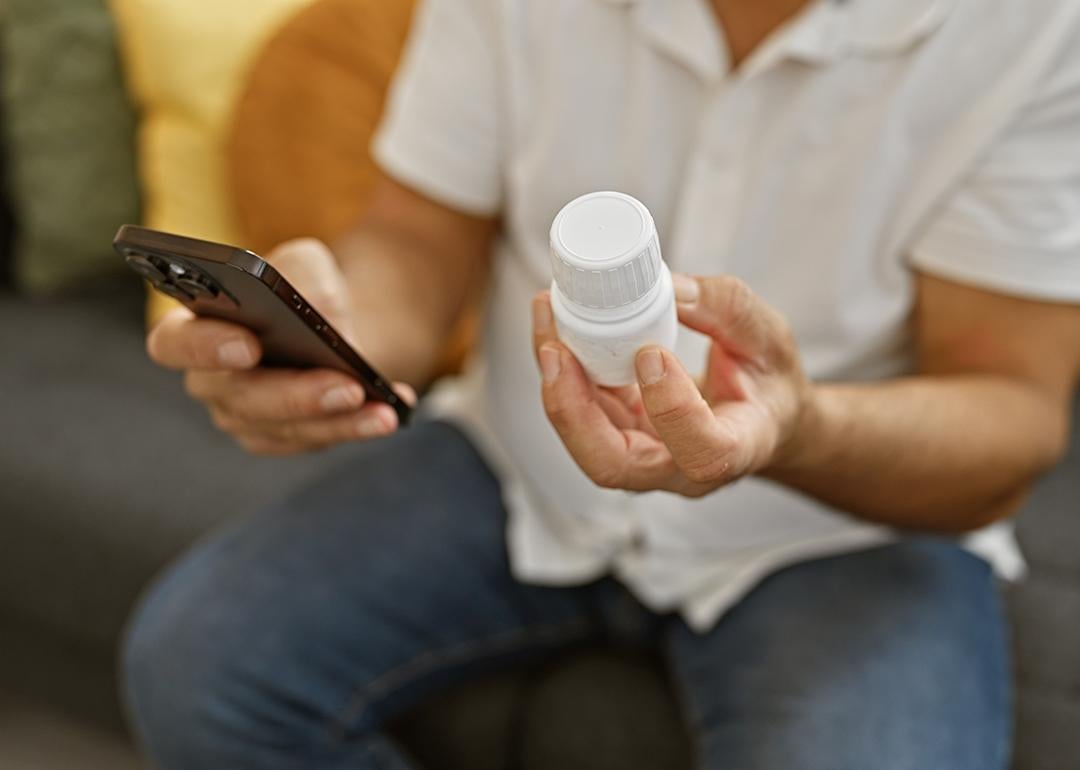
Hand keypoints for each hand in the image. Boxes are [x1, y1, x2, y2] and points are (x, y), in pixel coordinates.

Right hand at [147, 238, 415, 455]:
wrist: (332, 323)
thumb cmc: (302, 287)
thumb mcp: (304, 263)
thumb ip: (302, 275)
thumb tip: (318, 312)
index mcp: (192, 328)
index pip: (174, 345)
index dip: (204, 348)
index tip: (248, 345)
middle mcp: (210, 381)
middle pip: (240, 398)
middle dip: (296, 394)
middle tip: (345, 386)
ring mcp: (245, 418)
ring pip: (285, 427)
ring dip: (337, 419)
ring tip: (381, 409)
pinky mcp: (283, 438)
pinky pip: (317, 439)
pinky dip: (357, 426)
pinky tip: (390, 412)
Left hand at [532, 274, 811, 496]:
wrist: (760, 416)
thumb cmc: (768, 383)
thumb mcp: (770, 338)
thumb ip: (728, 309)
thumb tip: (668, 287)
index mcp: (737, 449)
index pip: (702, 452)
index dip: (671, 409)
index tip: (653, 354)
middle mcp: (680, 468)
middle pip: (613, 465)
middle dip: (572, 411)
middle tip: (555, 349)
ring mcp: (643, 456)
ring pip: (584, 440)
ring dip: (556, 381)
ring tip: (547, 315)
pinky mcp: (618, 434)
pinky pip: (579, 412)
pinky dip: (560, 368)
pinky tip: (552, 320)